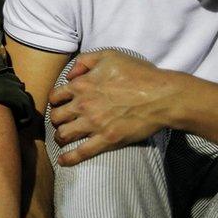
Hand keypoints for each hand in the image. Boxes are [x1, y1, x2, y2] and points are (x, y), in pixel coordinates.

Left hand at [47, 51, 184, 166]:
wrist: (162, 96)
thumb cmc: (138, 74)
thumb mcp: (109, 55)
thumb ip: (85, 61)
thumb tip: (70, 74)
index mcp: (82, 85)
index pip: (55, 96)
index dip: (55, 101)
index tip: (59, 105)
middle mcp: (83, 105)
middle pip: (56, 116)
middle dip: (56, 119)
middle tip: (61, 122)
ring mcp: (94, 124)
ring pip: (64, 134)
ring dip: (60, 137)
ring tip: (62, 138)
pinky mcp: (107, 139)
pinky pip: (82, 152)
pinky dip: (69, 158)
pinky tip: (63, 161)